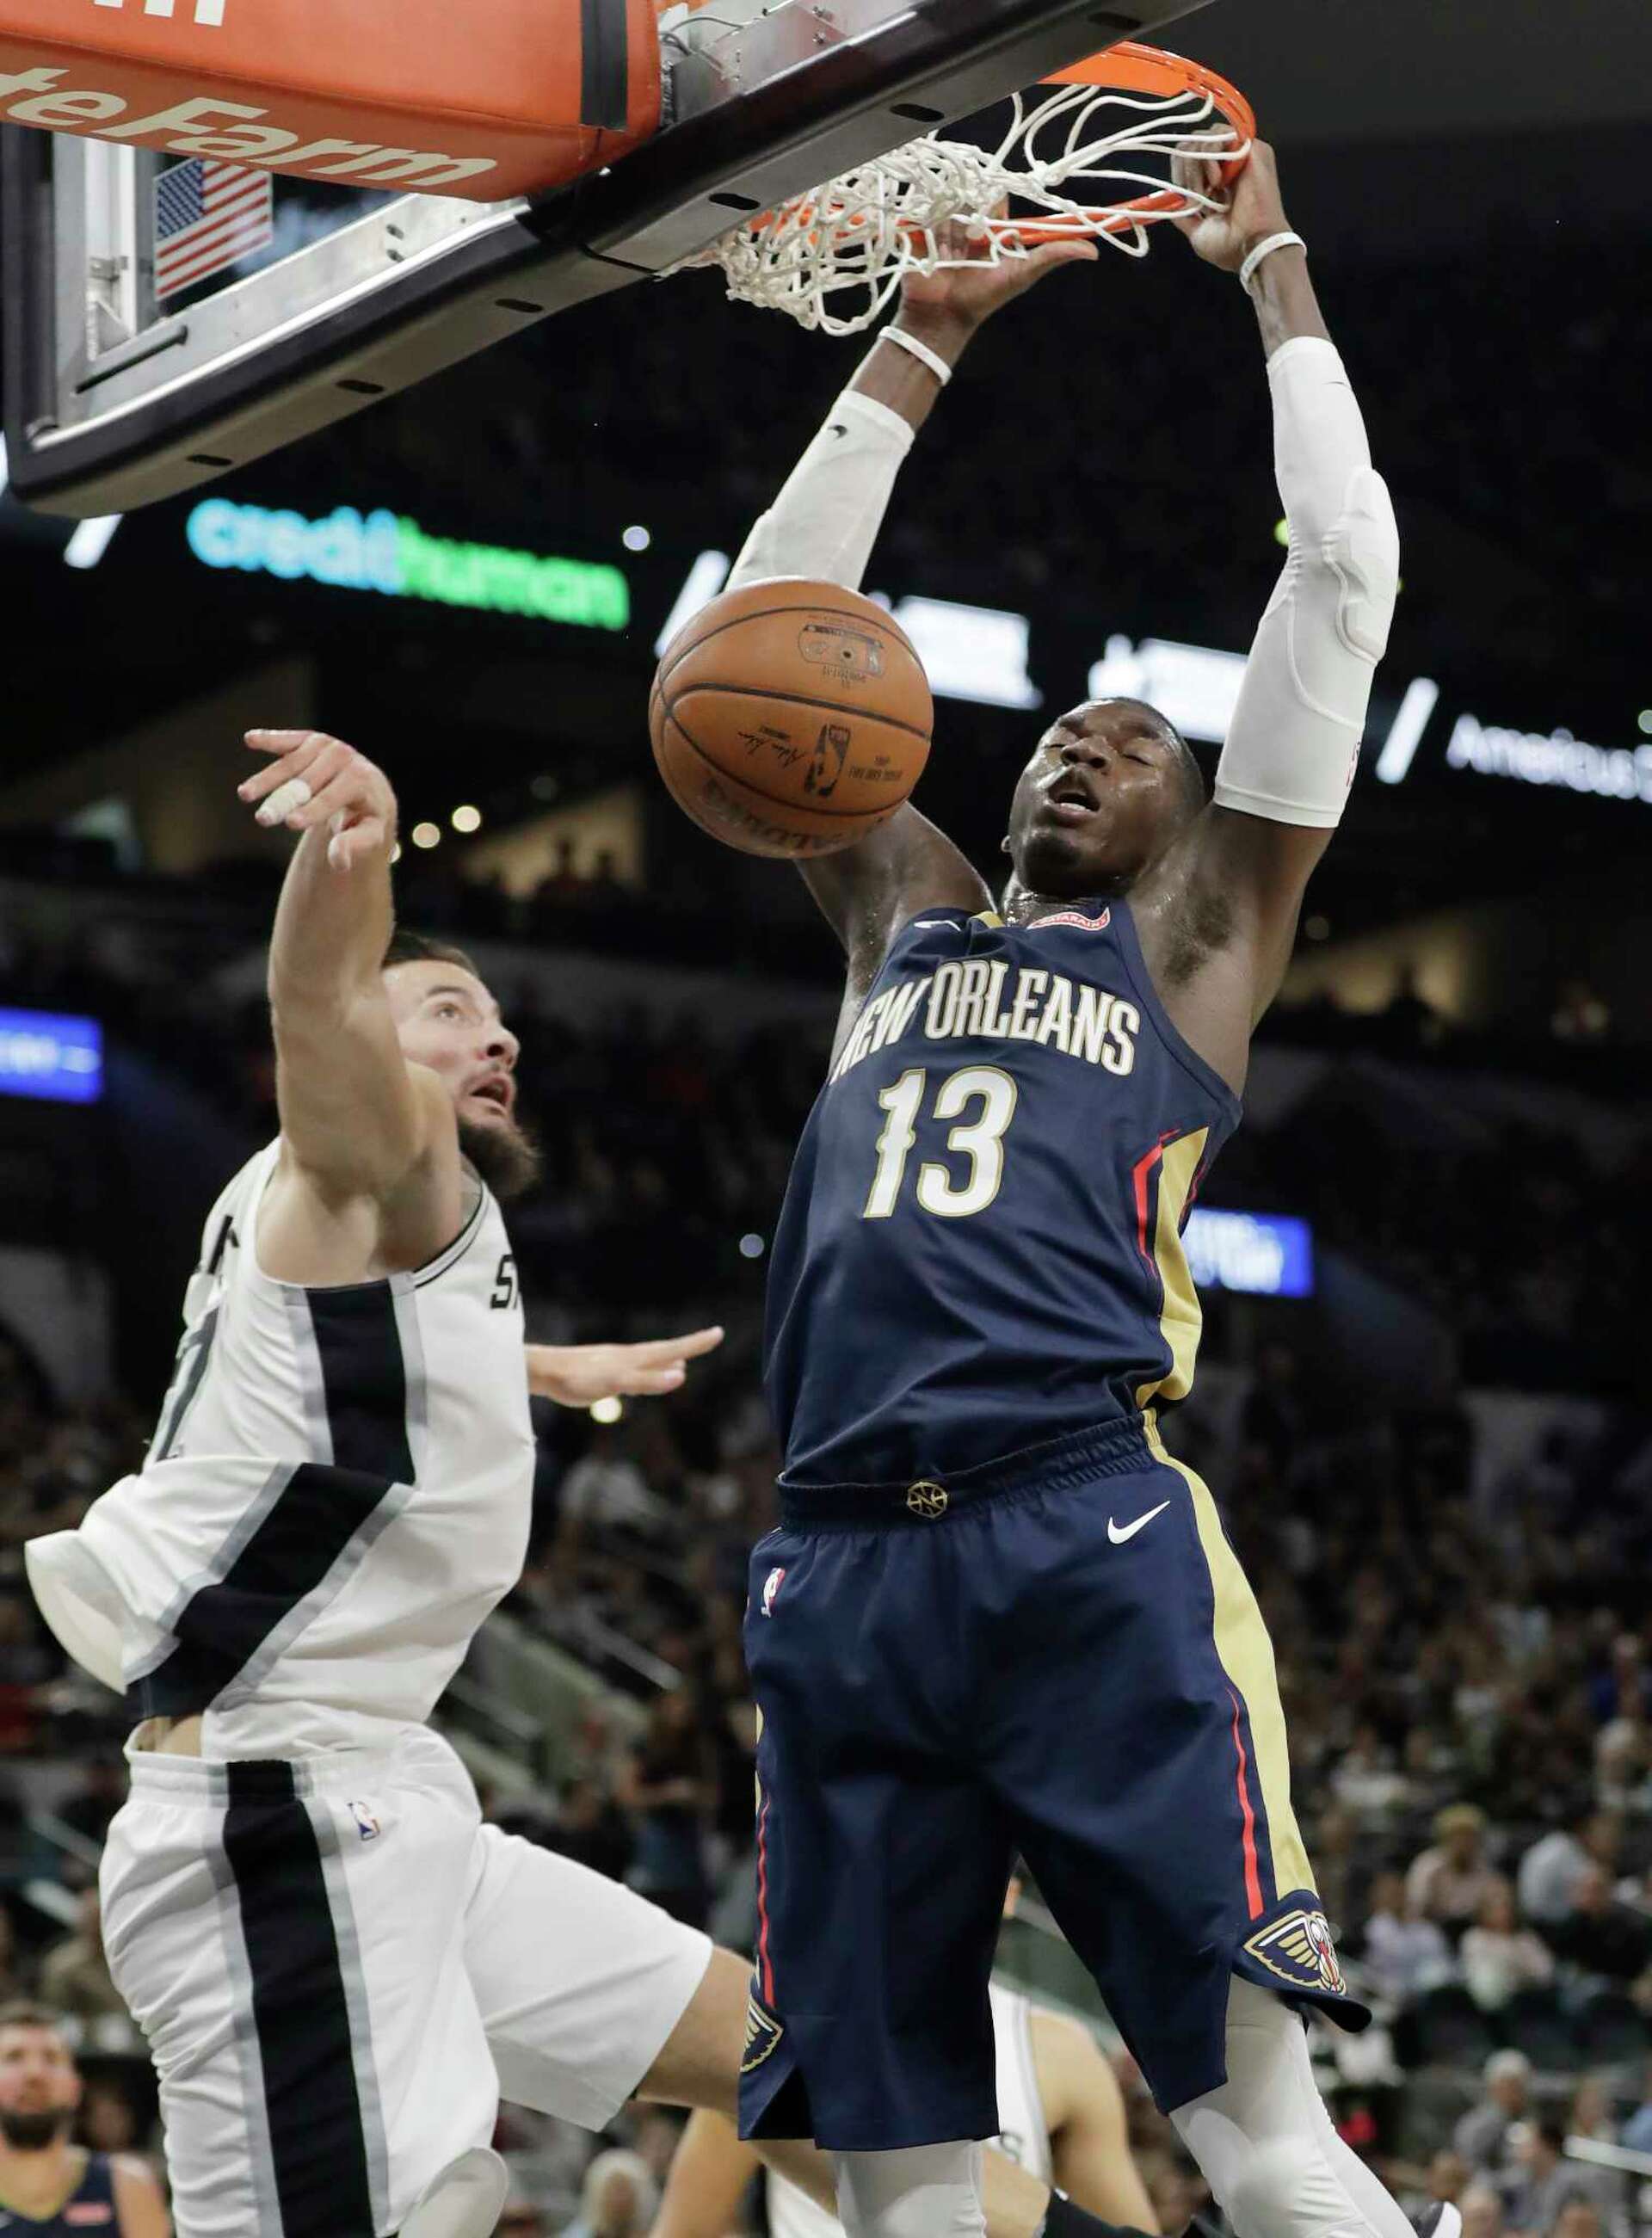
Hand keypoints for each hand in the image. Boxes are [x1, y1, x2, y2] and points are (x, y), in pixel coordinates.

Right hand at [238, 730, 396, 872]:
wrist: (368, 788)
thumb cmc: (365, 817)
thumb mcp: (368, 834)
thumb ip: (354, 845)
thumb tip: (339, 863)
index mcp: (361, 780)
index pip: (332, 797)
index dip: (312, 810)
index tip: (291, 823)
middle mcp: (344, 757)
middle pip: (307, 783)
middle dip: (283, 801)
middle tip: (263, 820)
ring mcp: (326, 746)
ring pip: (290, 764)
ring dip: (266, 779)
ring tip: (245, 795)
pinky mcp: (309, 740)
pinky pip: (287, 740)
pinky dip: (269, 739)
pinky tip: (250, 739)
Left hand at [525, 1325, 724, 1405]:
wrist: (544, 1371)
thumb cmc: (577, 1378)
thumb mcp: (616, 1382)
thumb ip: (647, 1381)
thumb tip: (681, 1375)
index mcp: (636, 1358)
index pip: (673, 1350)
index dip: (696, 1343)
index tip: (718, 1333)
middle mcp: (630, 1357)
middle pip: (666, 1351)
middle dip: (689, 1348)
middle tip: (710, 1339)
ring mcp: (618, 1363)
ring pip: (651, 1361)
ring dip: (670, 1360)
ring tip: (683, 1362)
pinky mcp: (605, 1373)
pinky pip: (637, 1370)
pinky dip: (650, 1372)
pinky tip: (646, 1378)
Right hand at [896, 212, 1097, 354]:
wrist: (941, 317)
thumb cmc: (983, 298)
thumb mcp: (1022, 274)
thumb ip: (1053, 256)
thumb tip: (1094, 251)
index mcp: (994, 230)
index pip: (997, 198)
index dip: (996, 198)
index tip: (993, 210)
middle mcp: (970, 225)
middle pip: (971, 196)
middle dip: (971, 214)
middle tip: (972, 241)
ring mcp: (944, 228)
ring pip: (948, 206)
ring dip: (951, 228)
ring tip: (953, 256)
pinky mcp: (921, 232)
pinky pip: (926, 214)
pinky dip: (931, 229)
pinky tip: (937, 251)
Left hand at [1171, 135, 1291, 274]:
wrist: (1252, 247)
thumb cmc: (1230, 246)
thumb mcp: (1198, 231)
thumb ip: (1183, 214)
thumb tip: (1170, 202)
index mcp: (1218, 182)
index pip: (1190, 157)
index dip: (1179, 171)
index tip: (1183, 196)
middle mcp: (1229, 165)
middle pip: (1193, 143)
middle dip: (1185, 167)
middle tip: (1194, 194)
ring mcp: (1240, 154)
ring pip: (1203, 138)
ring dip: (1195, 165)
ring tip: (1206, 191)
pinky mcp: (1251, 147)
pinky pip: (1219, 134)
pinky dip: (1209, 156)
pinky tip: (1216, 181)